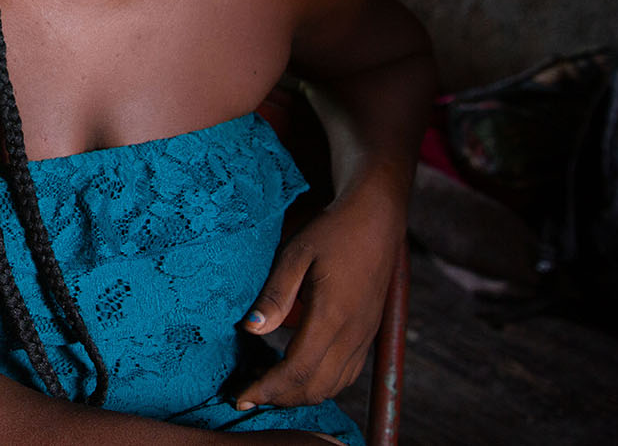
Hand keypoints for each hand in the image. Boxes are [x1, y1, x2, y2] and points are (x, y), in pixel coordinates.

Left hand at [233, 187, 401, 410]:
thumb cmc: (332, 232)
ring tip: (268, 386)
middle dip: (280, 398)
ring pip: (333, 386)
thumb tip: (250, 330)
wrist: (377, 219)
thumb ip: (275, 295)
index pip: (296, 370)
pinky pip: (347, 374)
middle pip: (315, 387)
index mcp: (332, 317)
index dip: (267, 389)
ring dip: (300, 394)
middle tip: (248, 393)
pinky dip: (321, 384)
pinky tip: (299, 374)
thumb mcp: (296, 254)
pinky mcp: (368, 333)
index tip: (240, 397)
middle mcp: (352, 335)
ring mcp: (364, 337)